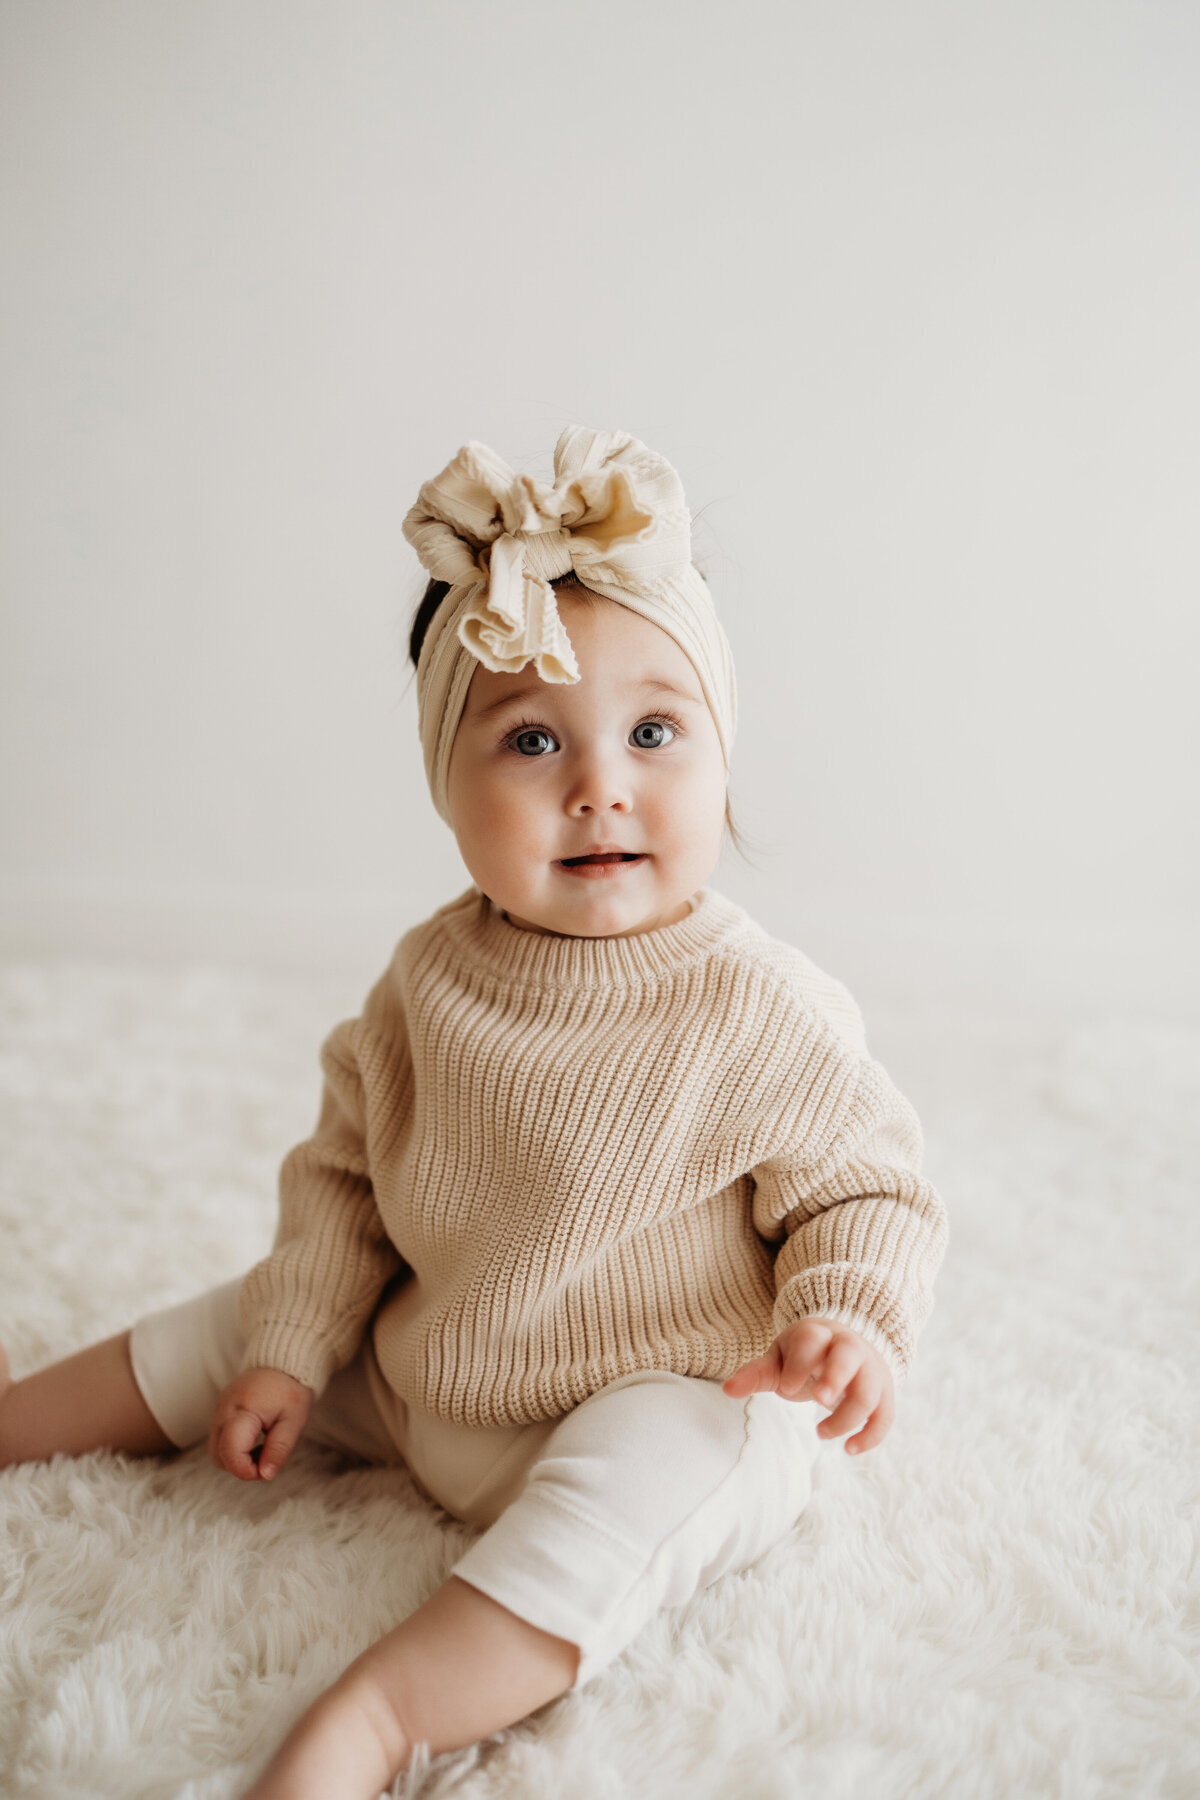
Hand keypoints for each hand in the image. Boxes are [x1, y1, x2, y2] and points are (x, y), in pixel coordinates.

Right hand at [208, 1366, 313, 1481]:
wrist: (281, 1363)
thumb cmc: (289, 1390)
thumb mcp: (293, 1420)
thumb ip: (279, 1449)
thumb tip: (265, 1475)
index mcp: (242, 1411)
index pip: (230, 1452)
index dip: (246, 1471)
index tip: (266, 1470)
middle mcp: (223, 1411)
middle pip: (219, 1457)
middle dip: (241, 1467)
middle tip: (267, 1457)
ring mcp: (218, 1411)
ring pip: (217, 1451)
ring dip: (237, 1458)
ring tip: (263, 1445)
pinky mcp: (219, 1413)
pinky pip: (219, 1440)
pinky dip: (234, 1448)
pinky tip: (255, 1438)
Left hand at [722, 1317, 894, 1455]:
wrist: (844, 1347)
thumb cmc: (805, 1357)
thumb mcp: (780, 1359)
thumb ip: (756, 1373)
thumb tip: (728, 1389)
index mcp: (818, 1334)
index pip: (812, 1341)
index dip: (800, 1364)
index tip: (786, 1388)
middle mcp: (848, 1346)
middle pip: (849, 1355)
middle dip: (835, 1377)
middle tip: (819, 1401)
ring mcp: (870, 1368)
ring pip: (869, 1390)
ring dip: (847, 1417)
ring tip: (820, 1433)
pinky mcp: (884, 1391)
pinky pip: (885, 1414)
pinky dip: (871, 1435)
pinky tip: (849, 1449)